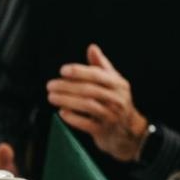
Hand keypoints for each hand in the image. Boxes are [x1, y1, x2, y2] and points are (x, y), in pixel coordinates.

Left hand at [45, 44, 148, 162]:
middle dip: (67, 86)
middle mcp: (117, 99)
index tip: (63, 70)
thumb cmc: (117, 102)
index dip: (79, 71)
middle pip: (90, 90)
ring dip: (66, 100)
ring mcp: (111, 116)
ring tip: (52, 97)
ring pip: (87, 106)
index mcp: (119, 85)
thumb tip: (92, 47)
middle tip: (51, 85)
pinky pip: (86, 124)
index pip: (98, 75)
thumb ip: (101, 66)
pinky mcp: (103, 130)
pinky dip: (73, 118)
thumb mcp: (114, 83)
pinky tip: (62, 112)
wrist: (128, 131)